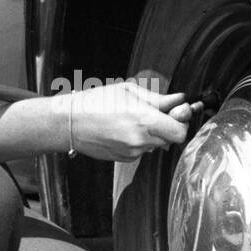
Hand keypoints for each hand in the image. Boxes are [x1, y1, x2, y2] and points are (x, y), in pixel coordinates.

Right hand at [54, 79, 191, 160]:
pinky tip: (123, 129)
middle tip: (154, 112)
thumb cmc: (95, 102)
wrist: (69, 123)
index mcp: (144, 121)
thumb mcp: (128, 91)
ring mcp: (132, 153)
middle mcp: (141, 141)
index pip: (180, 132)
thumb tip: (179, 99)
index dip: (181, 122)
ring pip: (156, 145)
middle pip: (171, 139)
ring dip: (153, 133)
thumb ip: (157, 99)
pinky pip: (142, 150)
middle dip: (167, 126)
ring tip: (133, 119)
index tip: (175, 112)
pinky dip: (139, 141)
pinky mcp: (125, 159)